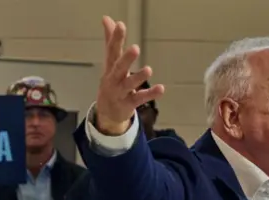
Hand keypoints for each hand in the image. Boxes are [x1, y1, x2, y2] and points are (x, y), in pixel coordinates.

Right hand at [96, 16, 163, 135]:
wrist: (106, 112)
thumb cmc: (111, 82)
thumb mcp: (110, 62)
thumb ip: (111, 40)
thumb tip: (107, 18)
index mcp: (110, 66)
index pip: (112, 50)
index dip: (115, 38)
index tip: (120, 25)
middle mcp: (114, 79)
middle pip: (118, 68)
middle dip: (126, 59)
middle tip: (135, 48)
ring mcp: (120, 92)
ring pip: (129, 84)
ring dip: (138, 78)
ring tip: (148, 69)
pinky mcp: (128, 104)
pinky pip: (140, 99)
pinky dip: (150, 94)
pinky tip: (161, 89)